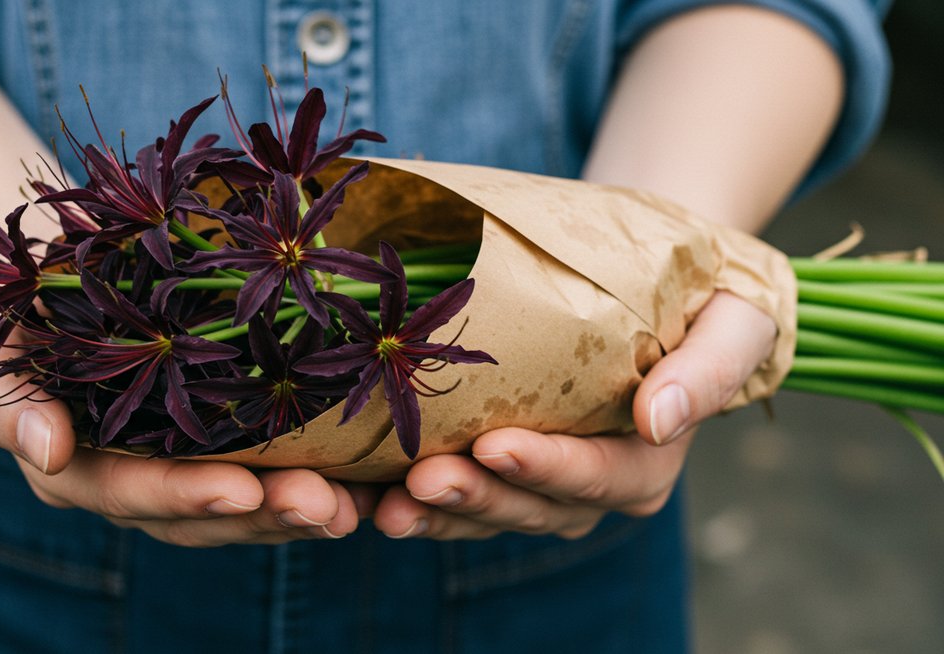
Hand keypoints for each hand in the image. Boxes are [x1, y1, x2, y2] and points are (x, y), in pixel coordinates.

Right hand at [0, 314, 358, 546]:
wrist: (44, 272)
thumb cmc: (0, 307)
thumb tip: (44, 450)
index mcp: (72, 465)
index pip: (130, 493)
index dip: (185, 495)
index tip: (243, 489)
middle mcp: (128, 478)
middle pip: (200, 513)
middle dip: (262, 515)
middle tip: (325, 506)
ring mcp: (175, 462)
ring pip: (241, 502)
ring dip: (297, 507)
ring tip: (355, 504)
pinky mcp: (214, 435)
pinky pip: (265, 466)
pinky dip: (312, 474)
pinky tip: (363, 477)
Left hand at [372, 291, 775, 539]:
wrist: (657, 283)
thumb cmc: (705, 298)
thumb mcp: (734, 322)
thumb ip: (707, 372)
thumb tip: (659, 420)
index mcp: (646, 461)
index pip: (596, 476)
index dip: (545, 467)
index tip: (495, 446)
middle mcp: (589, 485)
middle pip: (528, 506)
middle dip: (475, 497)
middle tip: (421, 480)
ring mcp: (537, 481)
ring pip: (483, 510)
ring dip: (435, 510)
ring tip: (383, 504)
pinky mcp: (495, 465)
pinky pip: (454, 491)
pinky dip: (411, 498)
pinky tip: (367, 492)